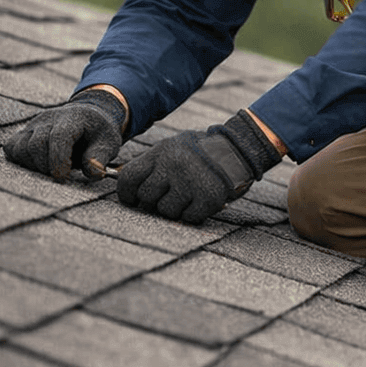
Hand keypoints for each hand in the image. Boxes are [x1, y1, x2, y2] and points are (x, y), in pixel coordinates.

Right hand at [4, 89, 124, 180]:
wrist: (86, 116)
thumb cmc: (97, 132)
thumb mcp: (108, 142)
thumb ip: (100, 158)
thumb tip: (94, 172)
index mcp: (72, 118)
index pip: (59, 136)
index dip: (58, 159)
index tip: (62, 178)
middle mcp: (49, 119)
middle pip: (36, 144)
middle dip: (47, 167)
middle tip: (61, 176)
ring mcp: (34, 124)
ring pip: (21, 147)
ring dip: (34, 165)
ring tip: (51, 169)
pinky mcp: (24, 132)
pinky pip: (11, 147)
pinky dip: (20, 160)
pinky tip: (37, 165)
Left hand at [117, 111, 282, 224]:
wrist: (238, 149)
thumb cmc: (200, 152)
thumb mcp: (173, 148)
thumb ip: (152, 165)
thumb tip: (129, 186)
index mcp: (161, 152)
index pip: (129, 178)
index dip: (127, 194)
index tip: (133, 200)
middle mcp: (173, 166)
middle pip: (146, 198)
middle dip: (152, 203)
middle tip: (166, 198)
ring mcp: (190, 182)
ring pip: (166, 211)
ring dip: (174, 210)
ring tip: (186, 198)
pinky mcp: (208, 197)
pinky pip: (188, 218)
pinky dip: (193, 214)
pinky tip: (199, 202)